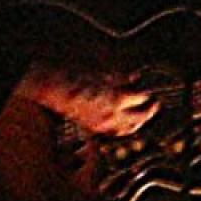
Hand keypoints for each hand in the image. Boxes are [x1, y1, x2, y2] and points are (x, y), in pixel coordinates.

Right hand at [18, 65, 157, 135]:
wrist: (46, 85)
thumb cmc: (69, 73)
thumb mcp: (98, 69)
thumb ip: (119, 76)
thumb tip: (133, 78)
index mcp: (115, 98)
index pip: (141, 97)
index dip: (147, 91)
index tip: (150, 87)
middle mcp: (111, 115)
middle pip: (139, 118)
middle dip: (149, 111)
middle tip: (154, 103)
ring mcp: (100, 123)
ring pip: (127, 128)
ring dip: (138, 122)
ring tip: (141, 115)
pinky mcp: (90, 126)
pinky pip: (114, 131)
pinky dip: (122, 127)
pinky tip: (121, 122)